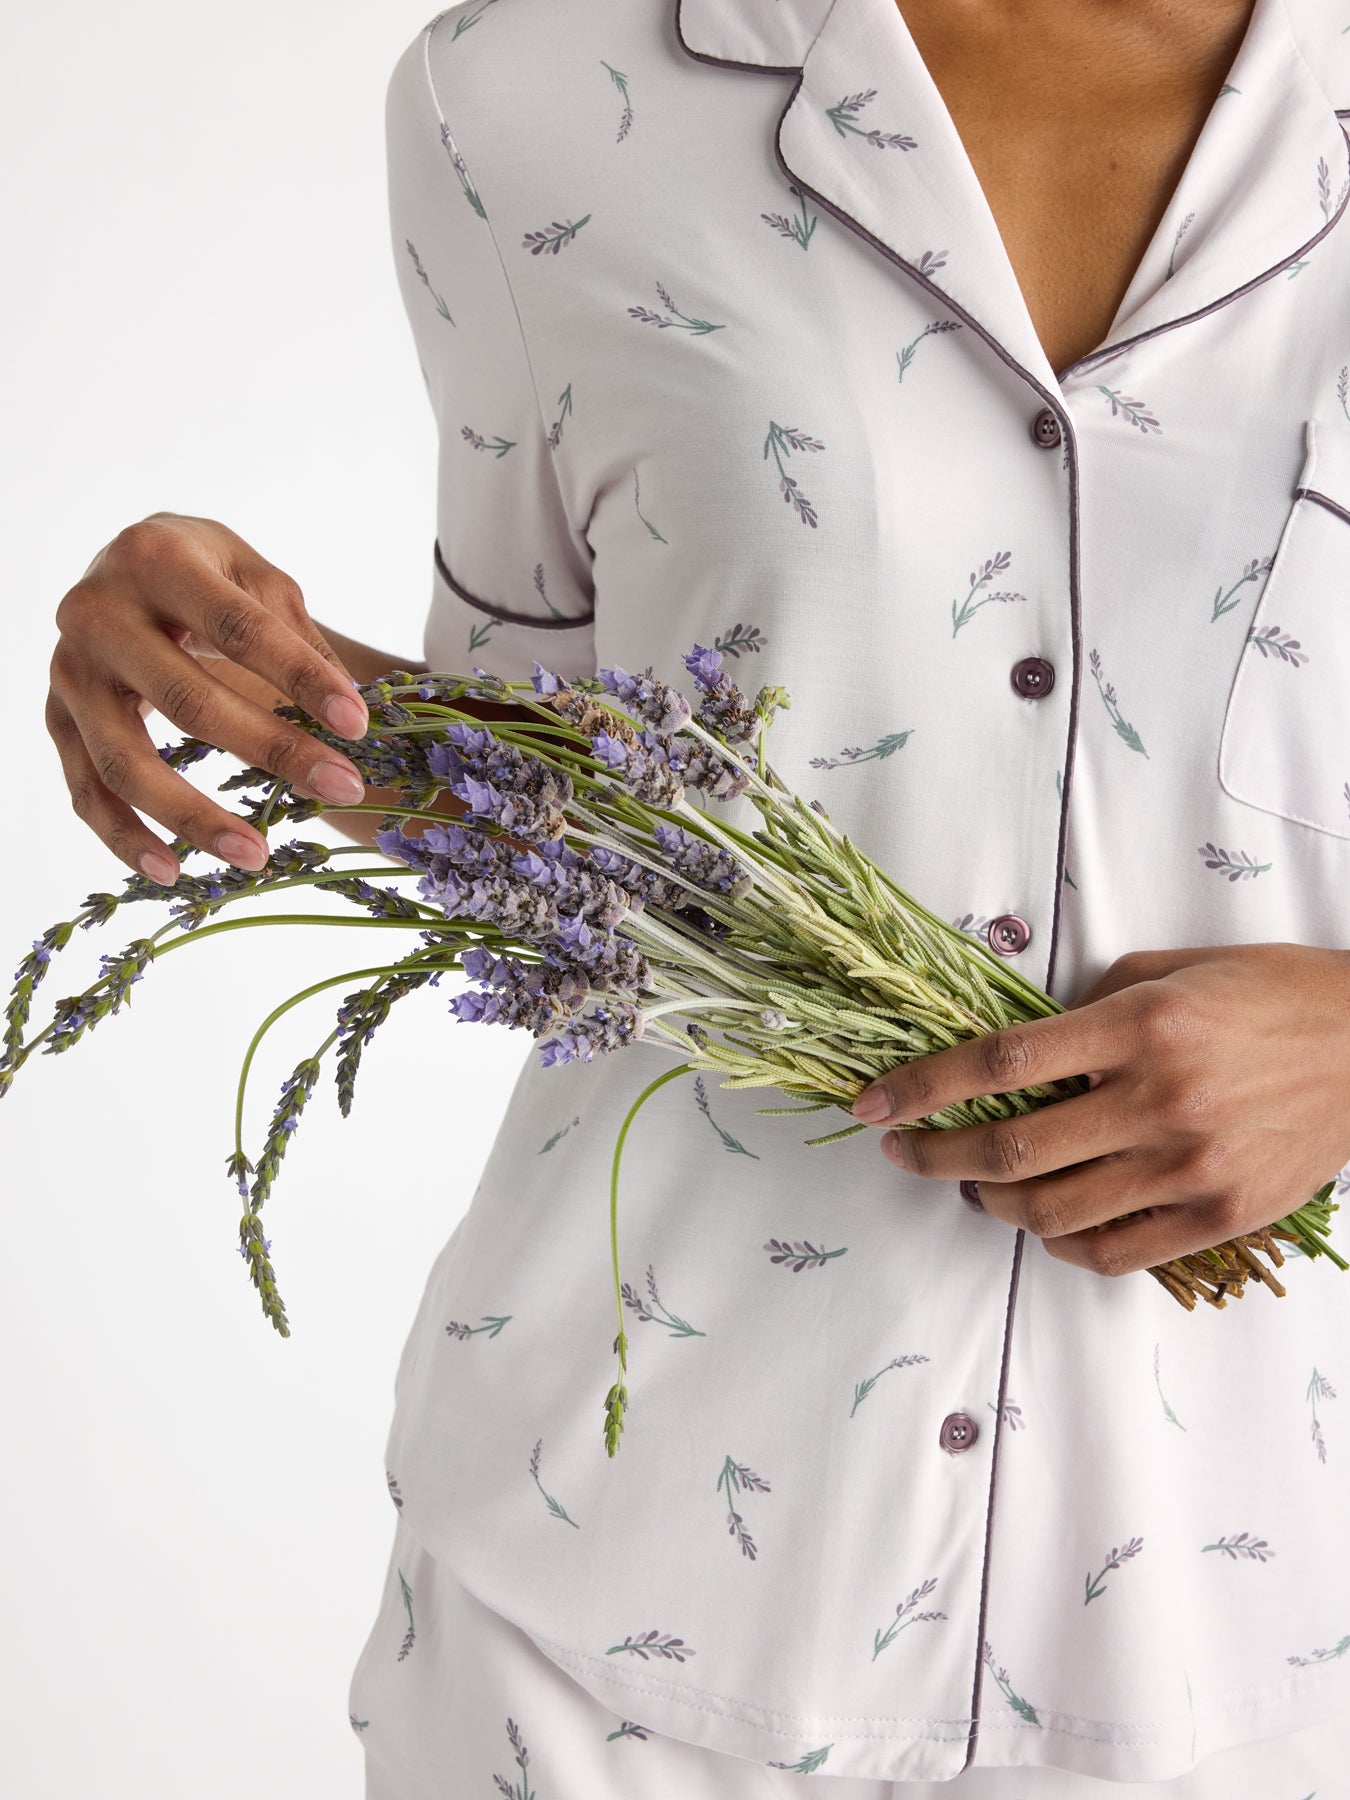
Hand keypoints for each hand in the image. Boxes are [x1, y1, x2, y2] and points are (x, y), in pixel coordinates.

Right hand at [47, 513, 370, 883]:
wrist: (123, 564)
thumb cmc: (204, 572)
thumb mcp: (254, 578)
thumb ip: (297, 637)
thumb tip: (348, 714)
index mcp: (155, 560)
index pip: (239, 629)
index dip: (301, 678)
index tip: (358, 725)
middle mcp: (97, 612)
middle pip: (187, 700)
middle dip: (272, 750)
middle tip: (342, 789)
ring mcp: (69, 671)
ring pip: (126, 760)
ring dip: (192, 816)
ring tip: (256, 855)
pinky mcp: (56, 718)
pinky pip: (86, 789)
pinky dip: (124, 836)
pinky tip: (172, 871)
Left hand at [848, 943, 1349, 1276]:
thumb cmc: (1271, 995)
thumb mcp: (1174, 970)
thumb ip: (1093, 1005)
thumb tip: (1024, 1046)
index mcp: (1140, 1026)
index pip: (1001, 1061)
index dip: (922, 1087)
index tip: (873, 1105)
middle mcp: (1158, 1099)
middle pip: (1010, 1147)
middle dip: (933, 1155)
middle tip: (902, 1153)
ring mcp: (1190, 1165)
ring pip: (1052, 1211)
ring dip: (989, 1203)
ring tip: (970, 1184)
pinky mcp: (1220, 1214)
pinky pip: (1114, 1252)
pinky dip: (1061, 1244)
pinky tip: (1043, 1222)